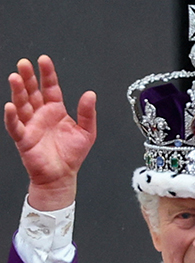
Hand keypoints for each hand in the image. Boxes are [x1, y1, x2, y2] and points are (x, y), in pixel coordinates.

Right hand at [4, 55, 96, 210]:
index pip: (50, 88)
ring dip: (18, 91)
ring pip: (22, 104)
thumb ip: (87, 113)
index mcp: (56, 110)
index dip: (47, 74)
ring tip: (15, 77)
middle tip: (24, 63)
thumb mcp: (87, 132)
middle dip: (28, 77)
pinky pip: (16, 126)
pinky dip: (12, 116)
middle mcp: (41, 114)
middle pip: (32, 92)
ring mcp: (31, 125)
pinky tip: (10, 106)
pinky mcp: (24, 139)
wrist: (63, 176)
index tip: (44, 60)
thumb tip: (90, 94)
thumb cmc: (72, 155)